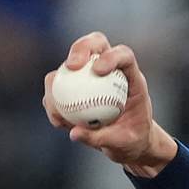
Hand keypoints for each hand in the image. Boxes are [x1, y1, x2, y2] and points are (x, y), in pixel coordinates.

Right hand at [44, 31, 177, 176]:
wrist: (129, 143)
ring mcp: (89, 76)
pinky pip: (57, 88)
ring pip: (68, 65)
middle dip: (80, 48)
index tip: (97, 71)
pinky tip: (58, 122)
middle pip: (95, 44)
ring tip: (58, 112)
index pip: (123, 55)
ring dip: (57, 82)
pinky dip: (54, 103)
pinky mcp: (74, 87)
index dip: (110, 56)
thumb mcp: (125, 143)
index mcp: (131, 77)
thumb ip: (102, 138)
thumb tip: (74, 133)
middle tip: (71, 66)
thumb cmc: (134, 140)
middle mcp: (110, 70)